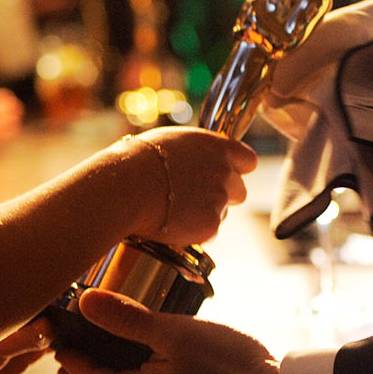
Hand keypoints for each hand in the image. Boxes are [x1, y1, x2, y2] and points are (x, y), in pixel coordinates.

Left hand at [54, 288, 283, 373]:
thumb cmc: (231, 368)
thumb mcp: (174, 334)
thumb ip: (127, 319)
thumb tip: (84, 302)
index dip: (66, 356)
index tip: (54, 333)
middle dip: (86, 364)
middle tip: (73, 337)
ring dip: (114, 370)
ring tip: (106, 342)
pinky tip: (152, 358)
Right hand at [123, 127, 256, 249]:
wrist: (124, 187)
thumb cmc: (136, 161)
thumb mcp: (168, 141)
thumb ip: (192, 151)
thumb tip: (190, 157)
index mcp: (216, 147)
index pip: (248, 160)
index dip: (235, 169)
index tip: (223, 174)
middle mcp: (224, 172)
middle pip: (239, 190)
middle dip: (222, 195)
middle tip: (193, 197)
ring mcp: (219, 199)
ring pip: (222, 211)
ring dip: (204, 212)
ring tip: (173, 209)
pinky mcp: (210, 225)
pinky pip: (208, 232)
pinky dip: (193, 231)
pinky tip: (171, 222)